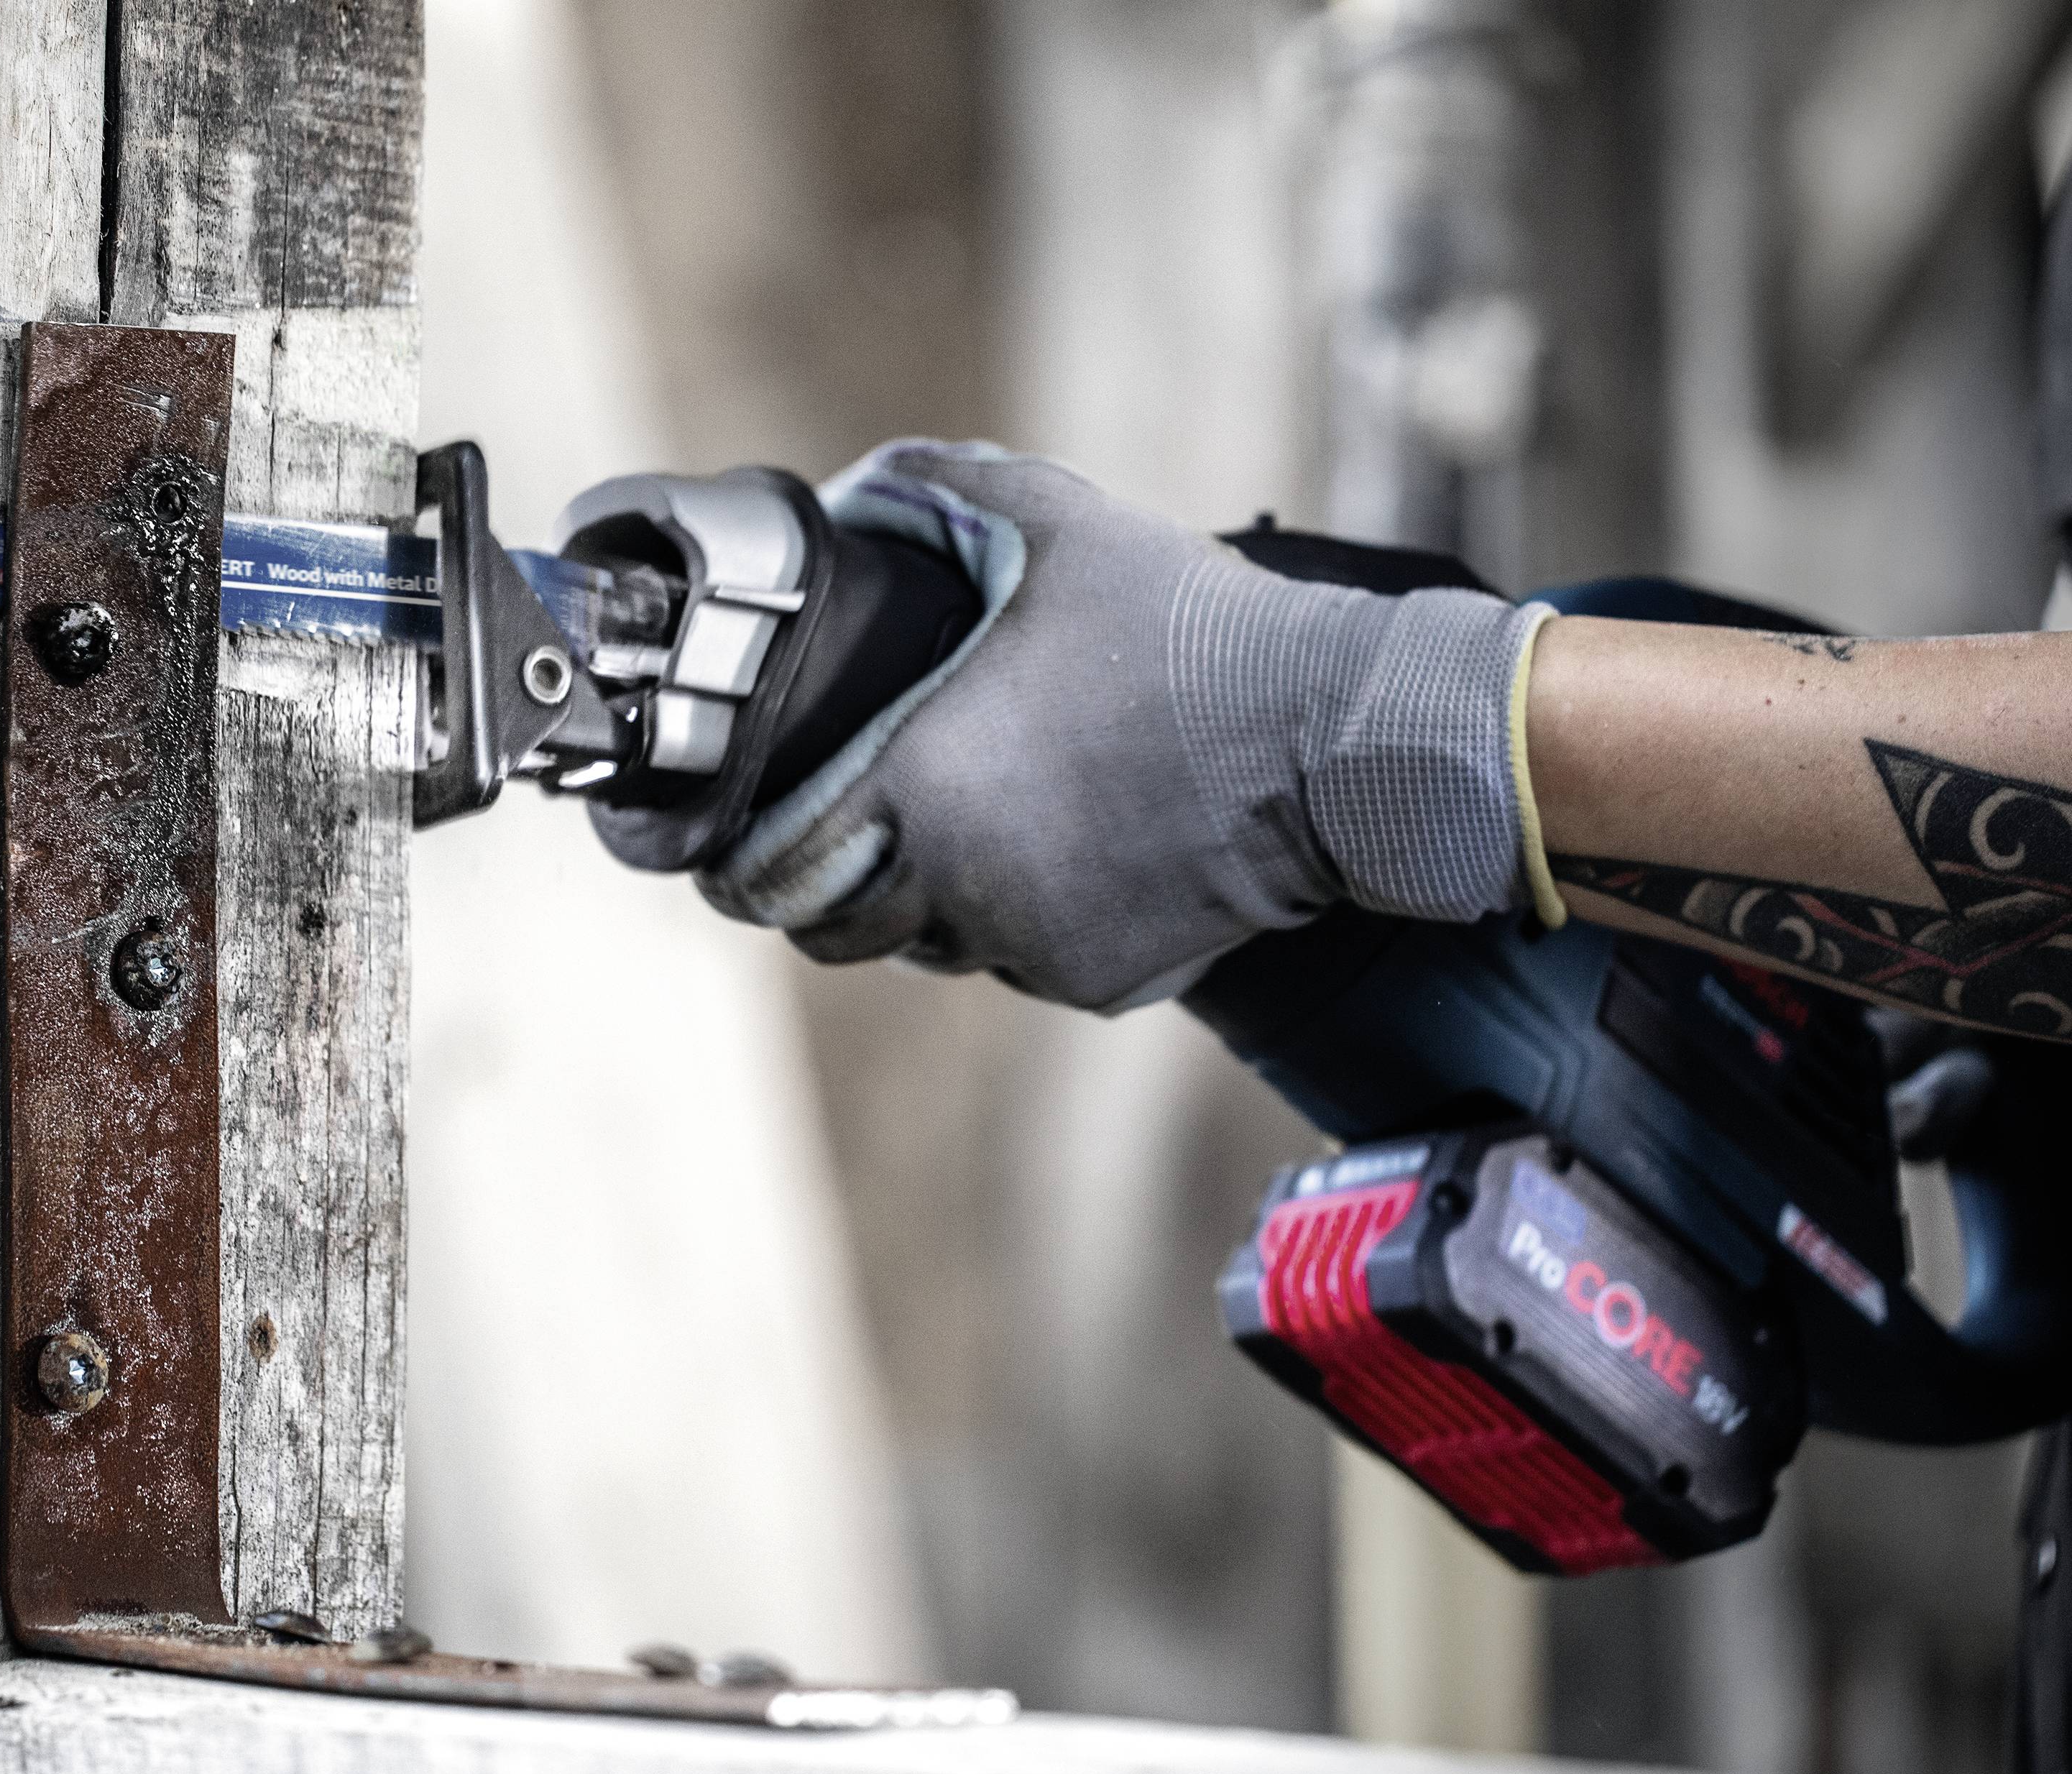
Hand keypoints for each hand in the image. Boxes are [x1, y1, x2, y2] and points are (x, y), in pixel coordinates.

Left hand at [694, 441, 1550, 1010]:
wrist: (1336, 742)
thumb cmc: (1191, 630)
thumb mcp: (1055, 521)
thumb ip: (934, 489)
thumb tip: (854, 490)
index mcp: (923, 789)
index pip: (773, 871)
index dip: (741, 865)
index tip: (735, 850)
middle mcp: (963, 890)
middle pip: (839, 930)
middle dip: (831, 890)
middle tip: (849, 837)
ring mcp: (1033, 950)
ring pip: (934, 950)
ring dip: (929, 905)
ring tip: (978, 825)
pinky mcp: (1102, 986)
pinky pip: (1025, 968)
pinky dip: (1024, 926)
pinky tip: (1072, 853)